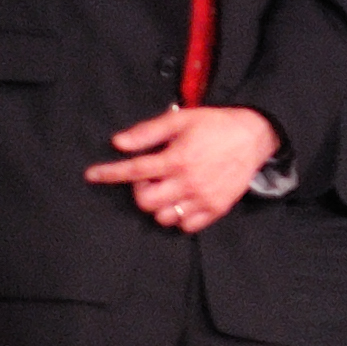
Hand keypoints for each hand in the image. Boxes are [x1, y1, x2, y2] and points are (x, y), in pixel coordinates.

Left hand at [84, 105, 277, 232]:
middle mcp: (189, 182)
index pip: (134, 171)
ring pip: (164, 218)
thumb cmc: (216, 125)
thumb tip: (119, 143)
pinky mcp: (217, 208)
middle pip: (145, 202)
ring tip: (167, 189)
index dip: (109, 173)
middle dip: (140, 190)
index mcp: (177, 158)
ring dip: (158, 205)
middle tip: (149, 177)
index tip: (91, 175)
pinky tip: (182, 199)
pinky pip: (186, 226)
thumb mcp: (181, 119)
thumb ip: (148, 132)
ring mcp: (204, 198)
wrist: (255, 136)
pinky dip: (179, 216)